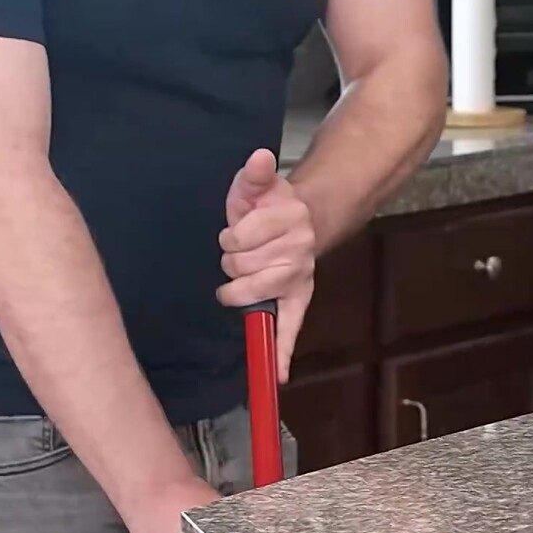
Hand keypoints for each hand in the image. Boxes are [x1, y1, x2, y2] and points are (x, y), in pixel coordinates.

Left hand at [218, 148, 317, 378]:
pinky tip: (279, 375)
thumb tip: (259, 158)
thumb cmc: (269, 204)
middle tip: (242, 249)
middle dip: (232, 258)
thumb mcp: (256, 183)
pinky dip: (285, 352)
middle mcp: (300, 249)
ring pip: (251, 292)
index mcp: (290, 218)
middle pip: (240, 265)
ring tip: (246, 270)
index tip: (236, 231)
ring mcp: (299, 276)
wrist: (301, 220)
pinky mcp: (299, 298)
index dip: (230, 236)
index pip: (239, 238)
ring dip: (238, 285)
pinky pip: (292, 327)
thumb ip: (254, 173)